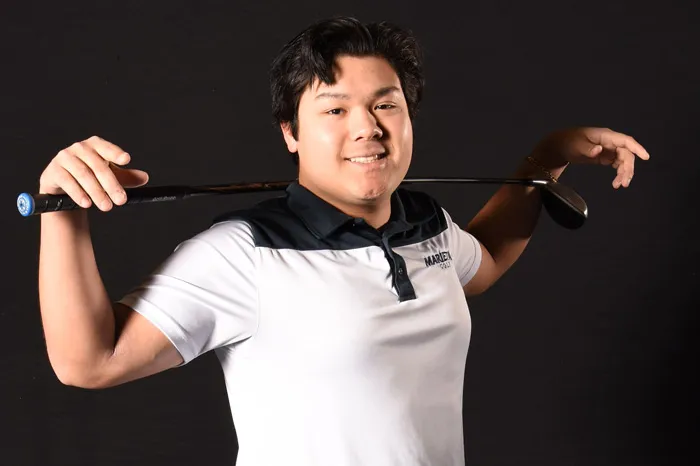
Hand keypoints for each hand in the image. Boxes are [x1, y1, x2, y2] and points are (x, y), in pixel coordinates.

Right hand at [39, 135, 149, 210]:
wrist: (64, 187)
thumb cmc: (91, 177)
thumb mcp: (111, 177)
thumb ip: (127, 177)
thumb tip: (144, 177)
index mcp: (95, 145)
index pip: (106, 147)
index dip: (116, 153)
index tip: (126, 159)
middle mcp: (79, 148)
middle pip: (98, 166)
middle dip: (111, 185)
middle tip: (121, 201)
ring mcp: (64, 158)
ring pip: (83, 174)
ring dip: (97, 192)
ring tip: (106, 206)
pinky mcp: (53, 171)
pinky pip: (67, 181)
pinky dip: (78, 193)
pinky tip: (86, 203)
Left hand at [534, 127, 650, 188]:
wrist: (561, 146)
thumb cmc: (569, 142)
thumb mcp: (577, 146)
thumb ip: (588, 149)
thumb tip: (599, 150)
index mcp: (606, 136)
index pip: (626, 141)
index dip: (637, 148)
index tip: (646, 157)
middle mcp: (611, 142)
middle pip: (626, 154)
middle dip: (627, 169)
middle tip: (623, 183)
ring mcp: (609, 150)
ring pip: (623, 161)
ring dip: (624, 173)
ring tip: (618, 185)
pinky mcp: (606, 157)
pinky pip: (617, 165)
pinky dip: (619, 174)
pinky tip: (616, 183)